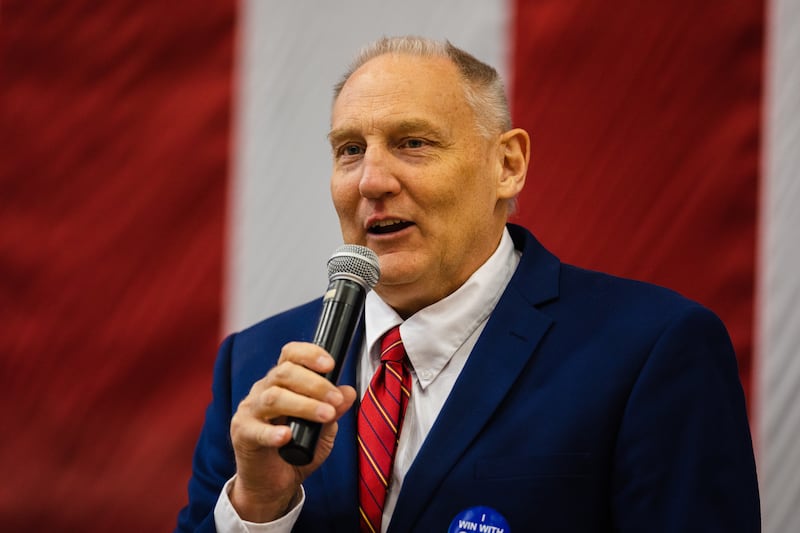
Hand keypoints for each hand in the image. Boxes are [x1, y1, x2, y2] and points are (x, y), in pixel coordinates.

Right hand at [228, 341, 356, 521]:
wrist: (274, 483)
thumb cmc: (297, 449)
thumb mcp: (323, 430)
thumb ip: (334, 410)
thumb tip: (348, 392)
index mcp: (281, 381)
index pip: (290, 355)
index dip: (309, 354)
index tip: (331, 364)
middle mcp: (263, 389)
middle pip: (284, 373)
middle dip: (315, 384)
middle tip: (335, 400)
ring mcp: (250, 410)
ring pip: (273, 397)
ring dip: (304, 405)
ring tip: (326, 415)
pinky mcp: (242, 434)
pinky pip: (256, 430)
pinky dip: (272, 432)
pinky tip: (287, 436)